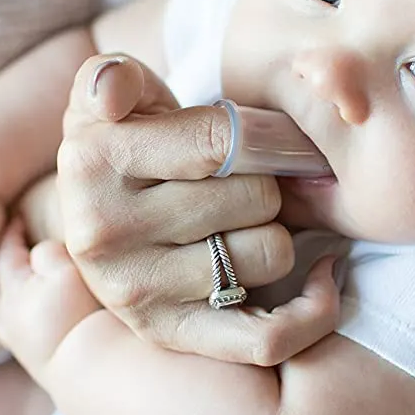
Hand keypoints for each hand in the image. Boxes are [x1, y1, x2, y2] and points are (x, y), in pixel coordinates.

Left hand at [0, 237, 101, 377]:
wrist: (89, 370)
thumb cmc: (77, 316)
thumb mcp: (65, 272)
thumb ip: (48, 253)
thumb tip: (42, 252)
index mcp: (11, 290)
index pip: (5, 253)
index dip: (12, 232)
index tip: (19, 216)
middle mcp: (6, 316)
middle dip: (0, 262)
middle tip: (10, 246)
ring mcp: (18, 340)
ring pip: (0, 308)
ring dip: (5, 291)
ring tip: (16, 281)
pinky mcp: (34, 359)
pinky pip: (14, 328)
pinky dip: (17, 314)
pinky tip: (29, 315)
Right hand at [54, 55, 337, 365]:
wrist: (99, 215)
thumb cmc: (129, 138)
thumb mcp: (114, 94)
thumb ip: (113, 76)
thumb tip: (111, 91)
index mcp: (94, 160)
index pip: (222, 141)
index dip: (273, 136)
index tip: (287, 139)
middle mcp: (104, 231)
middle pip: (255, 198)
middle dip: (268, 182)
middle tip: (250, 182)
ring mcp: (136, 290)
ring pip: (269, 253)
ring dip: (276, 232)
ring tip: (247, 221)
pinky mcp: (169, 333)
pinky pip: (265, 338)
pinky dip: (311, 311)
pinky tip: (321, 274)